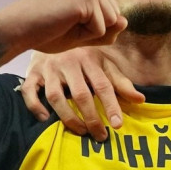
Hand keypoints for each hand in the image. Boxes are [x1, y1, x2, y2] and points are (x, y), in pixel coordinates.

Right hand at [0, 0, 127, 62]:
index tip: (64, 18)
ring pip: (111, 22)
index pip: (110, 9)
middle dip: (92, 28)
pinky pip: (101, 29)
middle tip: (62, 22)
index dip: (90, 25)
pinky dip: (83, 36)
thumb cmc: (44, 29)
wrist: (14, 29)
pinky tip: (62, 24)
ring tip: (63, 22)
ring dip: (88, 32)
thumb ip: (106, 27)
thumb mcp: (82, 29)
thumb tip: (125, 21)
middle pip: (114, 14)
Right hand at [21, 47, 143, 137]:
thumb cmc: (82, 56)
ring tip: (81, 132)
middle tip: (100, 136)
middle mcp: (68, 63)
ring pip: (55, 96)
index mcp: (89, 59)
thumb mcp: (103, 65)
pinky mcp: (32, 73)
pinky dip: (35, 106)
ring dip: (68, 117)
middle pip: (81, 94)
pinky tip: (46, 119)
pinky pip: (29, 91)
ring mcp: (49, 69)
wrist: (52, 33)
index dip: (111, 106)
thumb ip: (120, 83)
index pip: (103, 85)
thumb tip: (140, 100)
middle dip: (92, 118)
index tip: (117, 125)